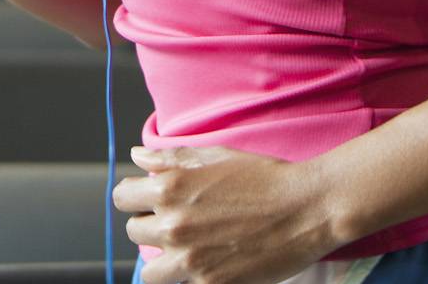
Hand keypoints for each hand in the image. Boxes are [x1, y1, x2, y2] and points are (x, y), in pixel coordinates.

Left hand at [114, 146, 343, 283]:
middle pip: (134, 232)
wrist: (305, 209)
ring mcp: (191, 259)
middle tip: (176, 221)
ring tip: (185, 249)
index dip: (135, 195)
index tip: (148, 198)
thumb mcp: (214, 156)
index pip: (122, 198)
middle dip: (151, 225)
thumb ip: (169, 158)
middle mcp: (174, 225)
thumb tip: (137, 155)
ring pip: (150, 271)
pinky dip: (192, 276)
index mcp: (169, 188)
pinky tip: (210, 262)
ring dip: (163, 260)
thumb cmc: (263, 177)